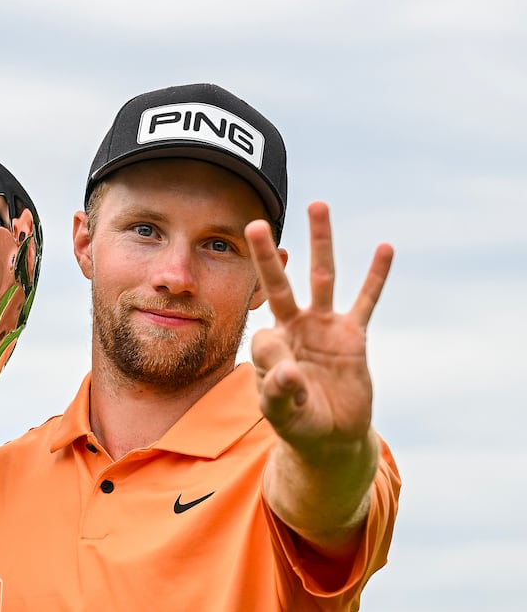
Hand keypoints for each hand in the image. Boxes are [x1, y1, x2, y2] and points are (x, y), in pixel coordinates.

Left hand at [245, 201, 392, 455]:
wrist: (328, 437)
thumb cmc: (297, 422)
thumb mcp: (281, 411)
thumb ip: (279, 390)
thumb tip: (288, 371)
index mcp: (270, 345)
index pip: (264, 336)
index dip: (275, 360)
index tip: (287, 383)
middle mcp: (294, 327)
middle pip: (278, 284)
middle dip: (267, 257)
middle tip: (256, 224)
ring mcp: (324, 327)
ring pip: (322, 278)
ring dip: (320, 243)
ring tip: (319, 205)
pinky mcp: (353, 336)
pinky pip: (365, 300)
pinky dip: (375, 276)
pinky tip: (384, 248)